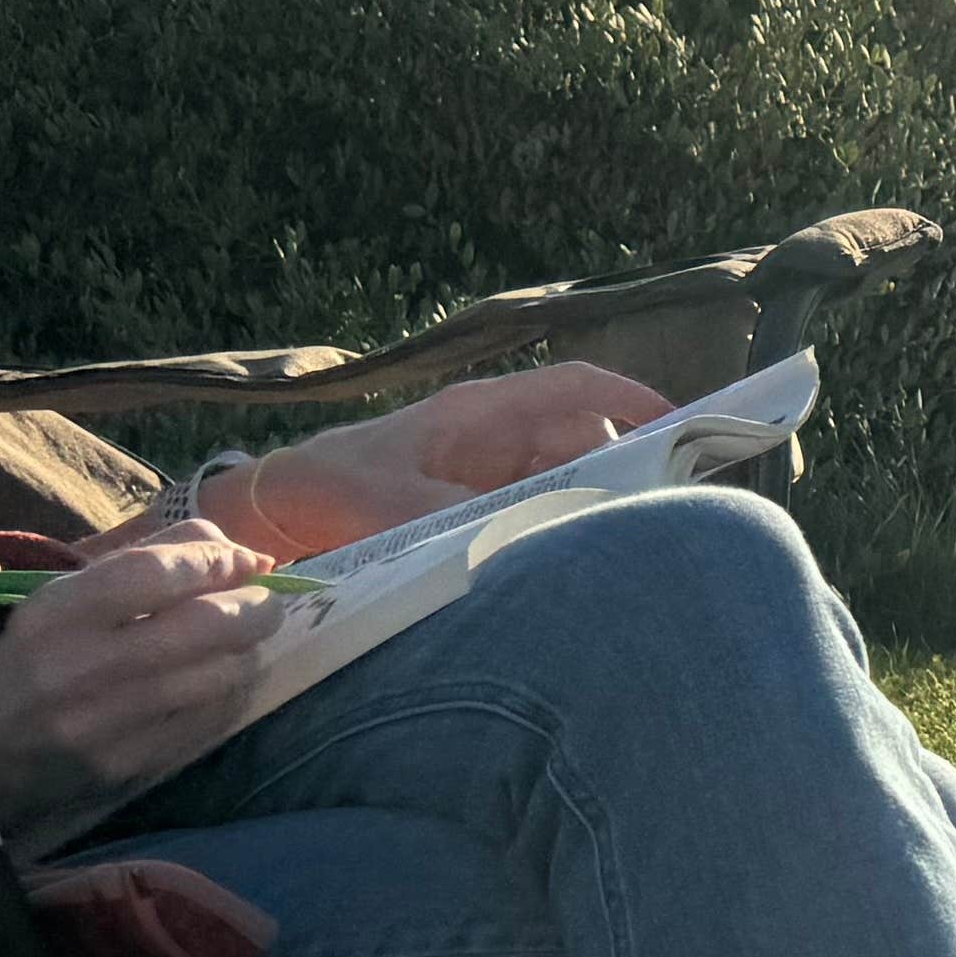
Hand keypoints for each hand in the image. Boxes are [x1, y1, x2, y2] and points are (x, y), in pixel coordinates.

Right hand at [0, 524, 289, 831]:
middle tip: (264, 599)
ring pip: (221, 673)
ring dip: (249, 650)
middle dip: (256, 604)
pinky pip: (211, 719)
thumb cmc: (28, 663)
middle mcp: (80, 667)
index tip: (246, 559)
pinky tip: (221, 679)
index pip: (156, 573)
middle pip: (206, 624)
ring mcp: (107, 724)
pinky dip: (231, 691)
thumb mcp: (61, 600)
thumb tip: (231, 546)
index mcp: (56, 614)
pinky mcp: (128, 766)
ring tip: (242, 639)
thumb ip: (143, 561)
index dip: (216, 560)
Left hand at [227, 363, 679, 557]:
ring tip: (610, 547)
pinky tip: (563, 567)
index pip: (574, 389)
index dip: (632, 398)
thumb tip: (516, 538)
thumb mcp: (385, 502)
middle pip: (583, 441)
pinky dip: (554, 535)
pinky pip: (535, 516)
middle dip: (620, 469)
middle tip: (652, 512)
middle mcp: (494, 440)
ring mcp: (488, 477)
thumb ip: (450, 517)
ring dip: (586, 508)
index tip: (681, 425)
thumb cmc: (328, 487)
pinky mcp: (477, 513)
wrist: (274, 515)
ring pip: (565, 483)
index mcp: (480, 414)